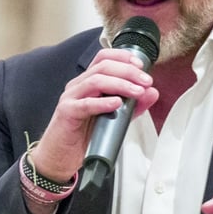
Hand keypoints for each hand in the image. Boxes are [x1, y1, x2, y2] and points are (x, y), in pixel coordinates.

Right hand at [29, 49, 158, 181]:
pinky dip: (103, 102)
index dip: (123, 57)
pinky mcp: (67, 112)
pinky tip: (116, 104)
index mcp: (88, 82)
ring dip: (120, 84)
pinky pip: (85, 104)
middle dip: (128, 71)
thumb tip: (151, 93)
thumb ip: (133, 105)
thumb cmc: (82, 135)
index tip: (141, 65)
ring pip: (96, 81)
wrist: (60, 156)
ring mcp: (71, 98)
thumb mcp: (114, 118)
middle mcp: (78, 86)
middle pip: (103, 66)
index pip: (103, 58)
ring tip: (136, 92)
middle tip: (145, 81)